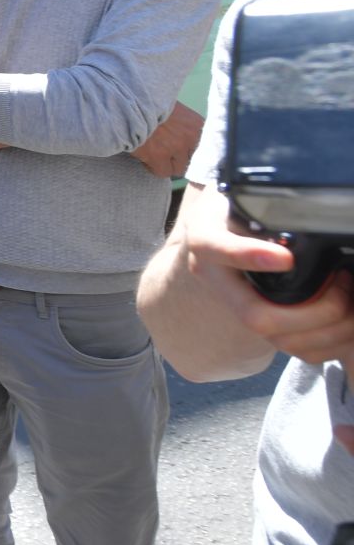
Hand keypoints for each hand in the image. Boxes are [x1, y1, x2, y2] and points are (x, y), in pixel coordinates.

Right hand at [131, 101, 202, 179]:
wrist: (129, 103)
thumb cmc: (150, 103)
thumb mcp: (173, 109)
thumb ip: (183, 125)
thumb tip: (183, 139)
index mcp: (197, 124)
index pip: (206, 149)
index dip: (193, 153)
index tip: (185, 154)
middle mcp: (191, 136)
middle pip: (193, 161)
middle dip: (181, 159)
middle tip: (168, 154)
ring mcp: (176, 147)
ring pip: (179, 169)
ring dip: (168, 164)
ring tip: (156, 156)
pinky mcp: (158, 156)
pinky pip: (163, 172)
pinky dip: (154, 168)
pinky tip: (146, 159)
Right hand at [177, 186, 353, 366]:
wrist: (216, 233)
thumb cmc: (237, 206)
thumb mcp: (238, 194)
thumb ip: (260, 200)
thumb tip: (306, 199)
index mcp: (205, 239)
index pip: (215, 249)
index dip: (249, 256)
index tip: (286, 258)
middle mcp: (214, 278)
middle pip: (256, 316)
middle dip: (313, 310)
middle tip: (343, 284)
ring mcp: (235, 306)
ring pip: (280, 339)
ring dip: (329, 328)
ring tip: (352, 303)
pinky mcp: (260, 325)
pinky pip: (296, 349)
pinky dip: (331, 342)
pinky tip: (347, 323)